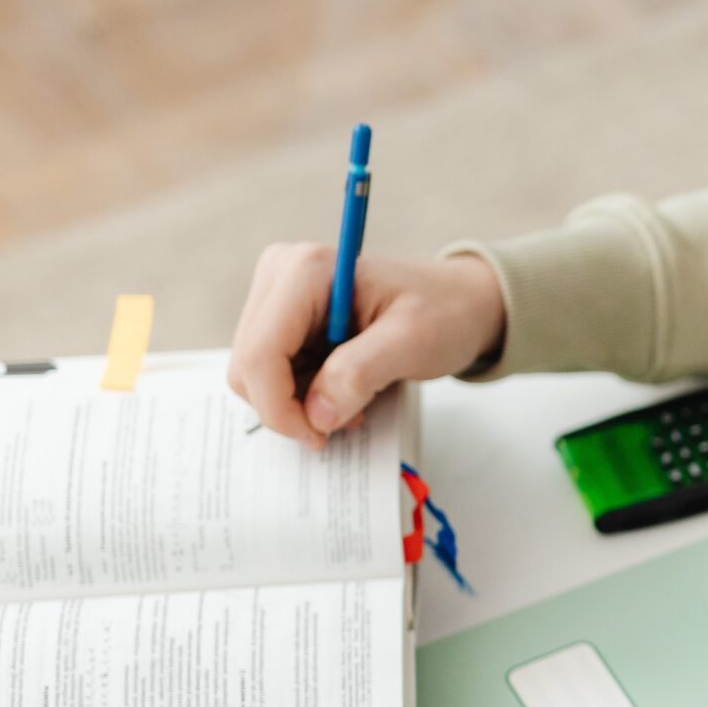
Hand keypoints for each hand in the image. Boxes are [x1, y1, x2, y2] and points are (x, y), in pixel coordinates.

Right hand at [227, 245, 504, 446]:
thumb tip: (315, 414)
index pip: (260, 354)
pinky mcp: (282, 317)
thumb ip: (361, 374)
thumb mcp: (412, 343)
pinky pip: (269, 372)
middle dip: (289, 407)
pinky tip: (341, 391)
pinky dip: (300, 394)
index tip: (319, 436)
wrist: (460, 302)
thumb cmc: (444, 313)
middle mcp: (280, 274)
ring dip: (297, 402)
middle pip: (247, 366)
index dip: (279, 408)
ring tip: (351, 402)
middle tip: (345, 420)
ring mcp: (276, 294)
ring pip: (252, 373)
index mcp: (306, 270)